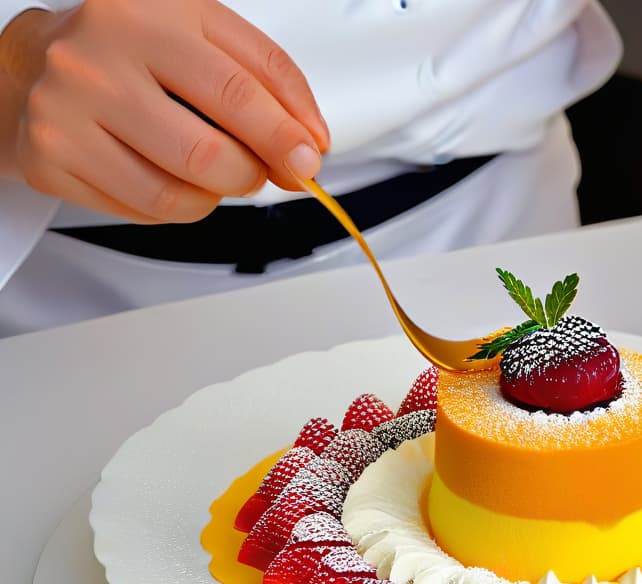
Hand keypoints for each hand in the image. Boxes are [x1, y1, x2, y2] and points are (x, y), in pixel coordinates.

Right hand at [0, 0, 329, 222]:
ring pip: (175, 195)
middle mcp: (96, 58)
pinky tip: (168, 176)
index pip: (237, 89)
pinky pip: (142, 211)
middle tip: (255, 169)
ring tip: (211, 173)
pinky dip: (175, 207)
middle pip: (207, 154)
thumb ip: (270, 83)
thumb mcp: (206, 37)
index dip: (283, 136)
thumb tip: (307, 147)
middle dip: (250, 175)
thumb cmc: (133, 49)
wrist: (39, 61)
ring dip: (214, 197)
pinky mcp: (50, 158)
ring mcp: (65, 111)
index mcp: (146, 14)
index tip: (307, 159)